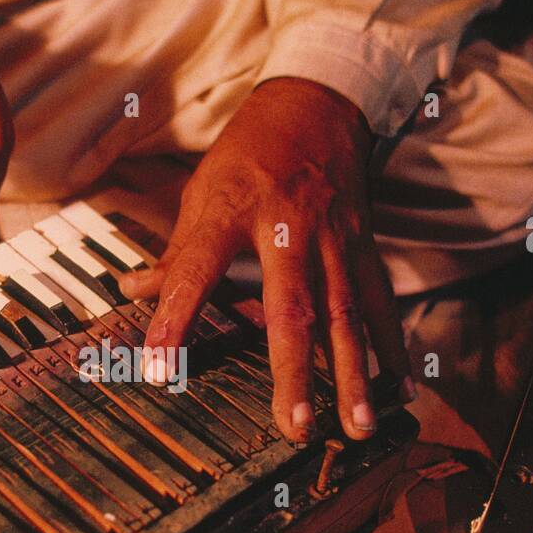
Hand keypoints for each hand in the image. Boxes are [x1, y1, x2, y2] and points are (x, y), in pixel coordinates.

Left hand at [120, 77, 412, 442]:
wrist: (318, 104)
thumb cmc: (249, 153)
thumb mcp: (202, 191)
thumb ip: (176, 253)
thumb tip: (132, 291)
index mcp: (232, 211)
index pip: (195, 271)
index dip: (175, 321)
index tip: (159, 371)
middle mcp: (287, 228)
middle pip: (292, 307)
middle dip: (295, 371)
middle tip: (296, 425)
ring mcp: (334, 240)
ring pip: (346, 315)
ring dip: (353, 375)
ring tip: (358, 427)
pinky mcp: (365, 246)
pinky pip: (380, 303)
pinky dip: (392, 347)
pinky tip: (400, 389)